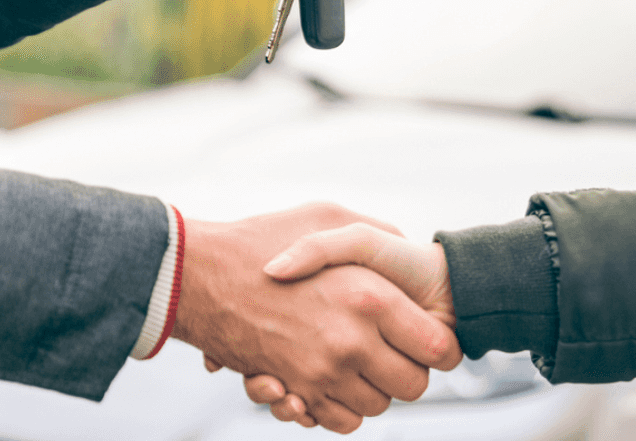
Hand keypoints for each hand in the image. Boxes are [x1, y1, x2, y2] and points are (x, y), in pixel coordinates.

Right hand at [243, 223, 457, 426]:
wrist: (196, 273)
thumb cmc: (262, 238)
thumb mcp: (327, 215)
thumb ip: (376, 230)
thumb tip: (407, 246)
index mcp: (369, 298)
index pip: (436, 348)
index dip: (439, 346)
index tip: (430, 338)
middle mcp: (349, 342)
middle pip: (412, 386)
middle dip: (409, 372)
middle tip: (395, 351)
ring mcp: (320, 372)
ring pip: (376, 406)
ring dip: (372, 389)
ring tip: (359, 359)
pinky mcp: (293, 390)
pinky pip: (340, 420)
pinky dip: (341, 408)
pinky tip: (334, 378)